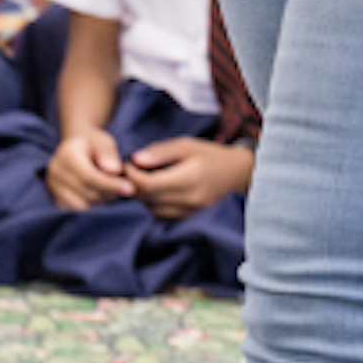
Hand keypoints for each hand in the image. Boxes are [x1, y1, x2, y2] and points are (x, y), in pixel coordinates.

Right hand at [45, 127, 134, 210]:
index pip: (89, 176)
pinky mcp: (56, 199)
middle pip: (86, 192)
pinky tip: (100, 197)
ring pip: (83, 205)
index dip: (110, 184)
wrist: (77, 149)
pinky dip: (92, 207)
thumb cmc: (94, 145)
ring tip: (111, 191)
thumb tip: (113, 170)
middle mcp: (55, 170)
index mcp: (66, 153)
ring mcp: (53, 186)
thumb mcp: (104, 142)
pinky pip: (77, 211)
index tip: (130, 188)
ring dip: (101, 201)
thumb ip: (108, 154)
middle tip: (124, 188)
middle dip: (109, 193)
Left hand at [127, 135, 255, 219]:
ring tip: (141, 179)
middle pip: (148, 199)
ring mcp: (191, 211)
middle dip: (133, 186)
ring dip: (142, 197)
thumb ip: (160, 152)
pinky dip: (153, 204)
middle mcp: (190, 199)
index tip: (127, 164)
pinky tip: (154, 190)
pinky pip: (163, 214)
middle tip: (129, 171)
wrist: (236, 173)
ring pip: (153, 210)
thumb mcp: (185, 145)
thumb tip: (135, 159)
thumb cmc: (208, 154)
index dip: (132, 175)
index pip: (148, 185)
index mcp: (188, 179)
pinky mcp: (191, 217)